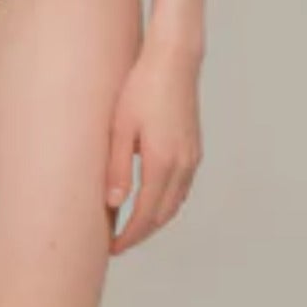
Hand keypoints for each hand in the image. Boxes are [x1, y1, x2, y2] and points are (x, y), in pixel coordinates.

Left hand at [104, 35, 202, 255]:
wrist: (174, 59)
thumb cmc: (142, 86)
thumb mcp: (120, 126)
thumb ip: (117, 167)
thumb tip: (113, 203)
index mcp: (162, 162)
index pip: (145, 215)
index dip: (129, 235)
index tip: (112, 247)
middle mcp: (183, 165)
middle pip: (162, 214)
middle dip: (141, 233)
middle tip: (119, 242)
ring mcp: (192, 156)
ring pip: (175, 203)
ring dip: (155, 219)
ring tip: (132, 226)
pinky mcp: (194, 147)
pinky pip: (182, 187)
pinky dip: (167, 201)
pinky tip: (152, 198)